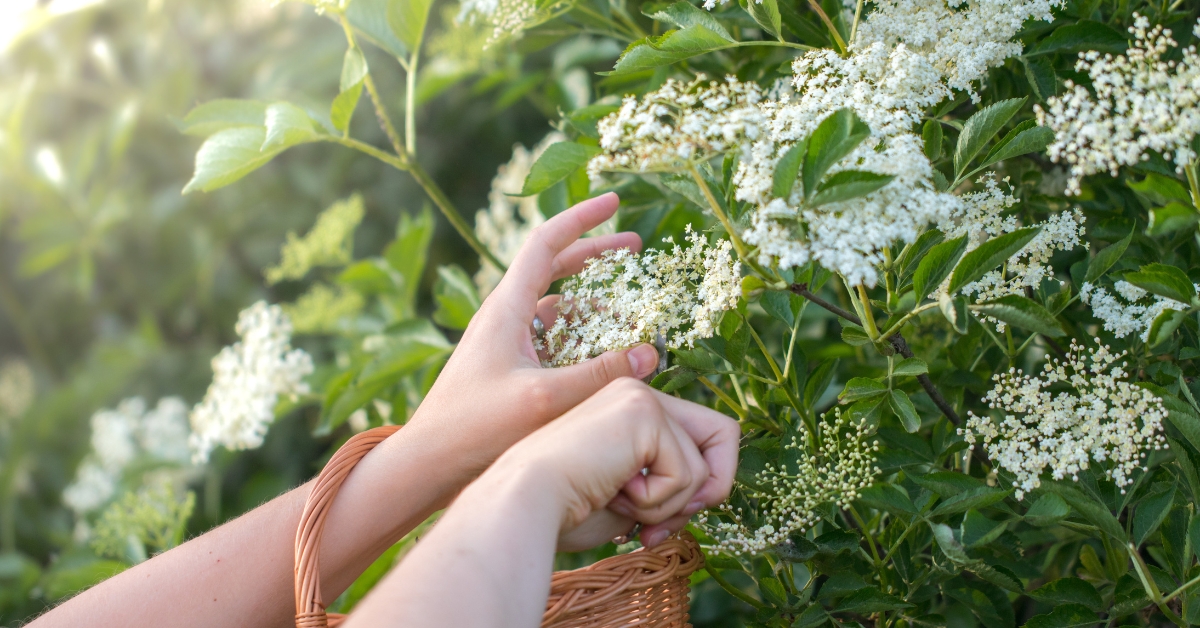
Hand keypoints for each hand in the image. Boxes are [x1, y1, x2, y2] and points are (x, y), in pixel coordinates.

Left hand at [404, 192, 659, 487]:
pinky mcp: (509, 368)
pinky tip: (607, 359)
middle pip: (556, 266)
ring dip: (595, 307)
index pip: (546, 242)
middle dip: (597, 254)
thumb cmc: (474, 429)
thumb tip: (652, 353)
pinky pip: (553, 341)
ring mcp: (506, 342)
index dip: (582, 218)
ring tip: (634, 321)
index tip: (615, 201)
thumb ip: (601, 375)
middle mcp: (505, 316)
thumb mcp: (545, 399)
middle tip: (637, 247)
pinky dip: (582, 340)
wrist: (427, 464)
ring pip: (558, 308)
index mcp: (506, 308)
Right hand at [493, 378, 740, 549]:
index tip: (655, 527)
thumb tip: (714, 489)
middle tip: (655, 527)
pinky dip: (657, 502)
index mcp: (630, 411)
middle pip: (724, 437)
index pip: (703, 439)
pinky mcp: (643, 411)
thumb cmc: (561, 510)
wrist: (523, 505)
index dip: (697, 488)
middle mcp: (638, 392)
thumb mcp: (631, 499)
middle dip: (701, 495)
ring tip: (619, 501)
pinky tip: (615, 492)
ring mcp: (641, 397)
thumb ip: (671, 486)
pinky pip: (687, 474)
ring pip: (702, 468)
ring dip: (666, 507)